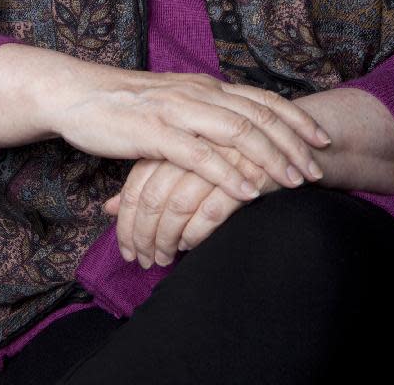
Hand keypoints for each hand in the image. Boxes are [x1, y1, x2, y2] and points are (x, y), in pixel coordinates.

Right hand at [52, 63, 330, 203]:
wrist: (76, 94)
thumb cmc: (125, 105)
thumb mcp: (173, 104)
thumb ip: (203, 115)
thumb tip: (234, 135)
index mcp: (204, 86)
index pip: (261, 98)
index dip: (294, 119)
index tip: (321, 140)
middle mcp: (197, 93)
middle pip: (258, 115)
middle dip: (293, 143)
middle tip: (317, 170)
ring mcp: (177, 111)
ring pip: (236, 131)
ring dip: (270, 158)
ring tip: (294, 182)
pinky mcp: (153, 133)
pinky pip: (199, 155)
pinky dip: (228, 173)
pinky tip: (247, 191)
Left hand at [104, 146, 286, 267]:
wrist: (286, 133)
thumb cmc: (223, 150)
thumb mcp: (179, 160)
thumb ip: (146, 179)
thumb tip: (107, 208)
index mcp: (172, 136)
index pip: (137, 184)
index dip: (127, 221)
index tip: (127, 249)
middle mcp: (190, 145)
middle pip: (153, 197)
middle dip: (143, 235)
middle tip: (143, 261)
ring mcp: (216, 157)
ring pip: (176, 205)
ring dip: (167, 239)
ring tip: (164, 259)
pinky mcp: (244, 173)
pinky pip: (210, 210)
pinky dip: (196, 233)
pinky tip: (191, 246)